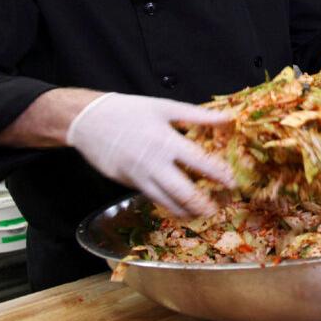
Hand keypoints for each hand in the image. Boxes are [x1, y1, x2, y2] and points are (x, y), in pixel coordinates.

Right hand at [65, 93, 234, 218]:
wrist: (88, 120)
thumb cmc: (128, 111)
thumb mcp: (164, 107)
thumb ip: (197, 115)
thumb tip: (227, 118)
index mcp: (166, 141)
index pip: (200, 162)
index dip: (219, 175)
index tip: (232, 182)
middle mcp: (154, 163)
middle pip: (184, 192)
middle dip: (203, 203)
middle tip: (218, 207)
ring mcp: (140, 177)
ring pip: (167, 202)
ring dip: (187, 211)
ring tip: (202, 213)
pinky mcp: (128, 184)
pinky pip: (153, 198)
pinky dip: (168, 205)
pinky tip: (179, 206)